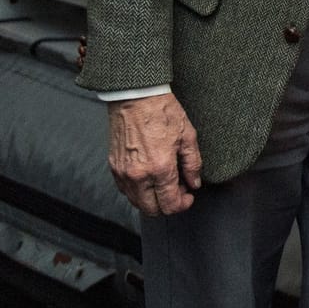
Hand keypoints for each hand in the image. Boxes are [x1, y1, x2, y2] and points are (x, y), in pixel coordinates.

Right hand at [108, 92, 202, 216]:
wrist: (135, 97)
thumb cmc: (162, 112)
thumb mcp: (188, 136)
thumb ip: (193, 164)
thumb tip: (194, 183)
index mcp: (160, 168)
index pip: (170, 204)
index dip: (182, 204)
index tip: (188, 196)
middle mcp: (138, 175)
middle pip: (152, 210)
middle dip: (168, 205)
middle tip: (179, 190)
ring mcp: (123, 173)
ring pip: (137, 203)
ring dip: (152, 199)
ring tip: (165, 182)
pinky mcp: (113, 167)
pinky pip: (126, 190)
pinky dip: (139, 191)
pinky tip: (150, 177)